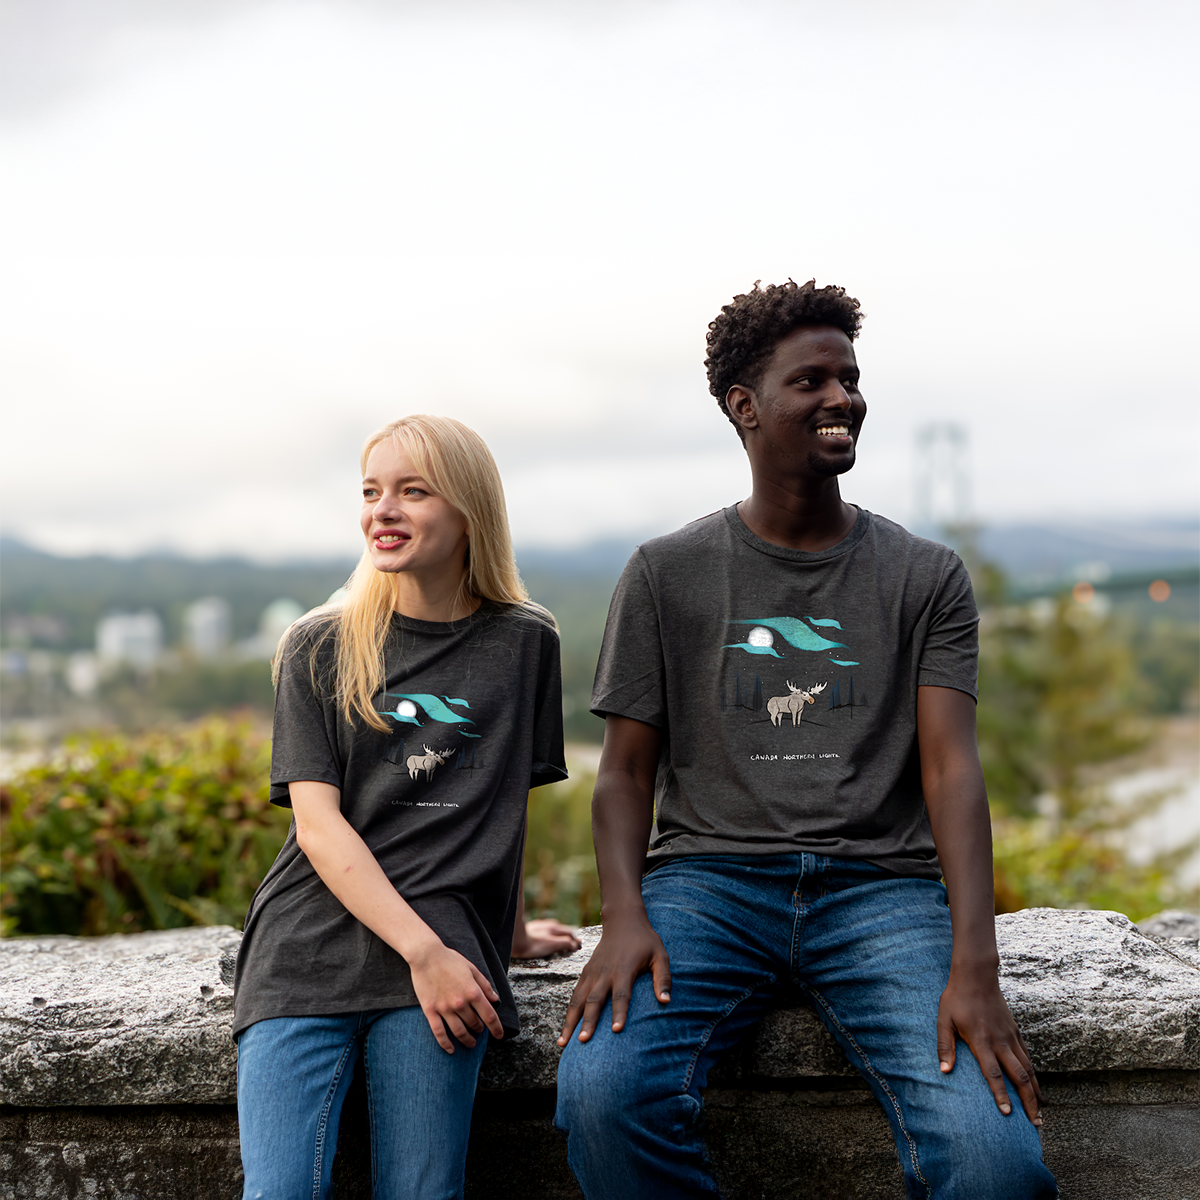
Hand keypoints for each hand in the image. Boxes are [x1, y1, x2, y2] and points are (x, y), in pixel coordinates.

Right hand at [408, 940, 504, 1053]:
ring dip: (467, 1040)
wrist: (426, 956)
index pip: (489, 1016)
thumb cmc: (450, 960)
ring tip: (471, 1043)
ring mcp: (444, 1008)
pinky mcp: (430, 1011)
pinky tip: (451, 1050)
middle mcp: (460, 1003)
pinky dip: (445, 1044)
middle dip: (479, 1030)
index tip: (499, 1035)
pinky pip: (439, 1032)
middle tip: (480, 1031)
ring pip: (459, 1031)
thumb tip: (495, 1000)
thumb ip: (485, 985)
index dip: (496, 1028)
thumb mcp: (472, 969)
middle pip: (474, 1024)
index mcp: (472, 992)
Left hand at [512, 918, 581, 958]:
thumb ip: (565, 943)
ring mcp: (538, 926)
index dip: (575, 939)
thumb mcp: (552, 944)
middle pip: (561, 929)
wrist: (514, 939)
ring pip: (552, 928)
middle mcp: (547, 925)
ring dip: (558, 934)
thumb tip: (575, 944)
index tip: (579, 944)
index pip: (569, 932)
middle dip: (568, 935)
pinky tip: (545, 938)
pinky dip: (548, 934)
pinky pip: (543, 930)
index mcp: (554, 928)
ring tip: (560, 939)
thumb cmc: (532, 944)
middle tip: (573, 942)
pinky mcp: (530, 929)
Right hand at [557, 912, 670, 1045]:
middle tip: (583, 1041)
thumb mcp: (660, 955)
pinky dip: (569, 1012)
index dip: (619, 1013)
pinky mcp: (586, 972)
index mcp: (624, 969)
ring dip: (570, 1021)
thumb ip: (663, 978)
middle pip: (595, 1000)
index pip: (621, 995)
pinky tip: (565, 1029)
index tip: (616, 1030)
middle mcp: (605, 972)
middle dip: (588, 1021)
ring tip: (563, 1043)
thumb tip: (666, 1001)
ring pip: (578, 1000)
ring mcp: (593, 972)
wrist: (623, 920)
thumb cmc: (645, 940)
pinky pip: (575, 994)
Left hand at [937, 965, 1040, 1124]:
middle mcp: (1000, 1042)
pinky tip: (1036, 1086)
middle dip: (1028, 1102)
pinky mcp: (1015, 1032)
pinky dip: (1034, 1074)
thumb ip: (945, 1046)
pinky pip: (1028, 1057)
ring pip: (1028, 1069)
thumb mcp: (943, 1020)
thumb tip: (944, 1071)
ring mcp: (1010, 1037)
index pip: (993, 1074)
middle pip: (1019, 1076)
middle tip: (1035, 1123)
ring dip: (1035, 1092)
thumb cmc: (956, 998)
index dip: (1001, 1095)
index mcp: (981, 1041)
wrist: (976, 976)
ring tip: (1040, 1112)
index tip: (1008, 1114)